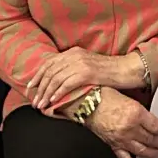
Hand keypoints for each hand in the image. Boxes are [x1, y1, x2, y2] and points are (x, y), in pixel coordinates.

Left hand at [28, 47, 143, 109]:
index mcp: (74, 52)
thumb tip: (57, 81)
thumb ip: (73, 68)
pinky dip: (58, 93)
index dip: (38, 75)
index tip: (31, 87)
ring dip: (46, 94)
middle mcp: (75, 55)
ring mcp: (81, 63)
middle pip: (50, 72)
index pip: (49, 62)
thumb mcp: (88, 65)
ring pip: (56, 79)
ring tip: (42, 105)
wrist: (126, 69)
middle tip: (35, 102)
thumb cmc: (108, 71)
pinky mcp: (88, 72)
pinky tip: (54, 101)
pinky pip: (67, 83)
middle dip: (40, 88)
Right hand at [86, 88, 157, 157]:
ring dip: (152, 154)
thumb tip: (148, 115)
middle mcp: (130, 127)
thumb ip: (139, 107)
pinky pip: (124, 156)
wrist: (85, 103)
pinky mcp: (112, 144)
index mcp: (136, 112)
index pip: (155, 125)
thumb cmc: (103, 95)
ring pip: (141, 149)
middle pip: (150, 139)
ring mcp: (121, 138)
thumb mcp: (127, 96)